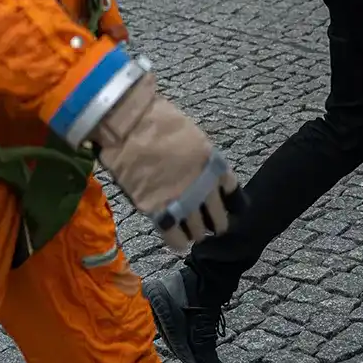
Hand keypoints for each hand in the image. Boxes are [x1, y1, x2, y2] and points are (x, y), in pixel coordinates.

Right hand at [90, 72, 240, 253]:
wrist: (130, 124)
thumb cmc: (156, 120)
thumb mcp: (191, 136)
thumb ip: (200, 159)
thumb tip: (198, 172)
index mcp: (214, 165)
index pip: (233, 193)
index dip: (229, 202)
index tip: (224, 206)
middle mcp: (204, 187)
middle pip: (219, 219)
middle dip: (214, 223)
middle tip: (206, 222)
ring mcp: (183, 202)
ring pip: (199, 232)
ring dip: (195, 232)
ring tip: (188, 230)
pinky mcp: (160, 213)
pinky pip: (176, 239)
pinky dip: (178, 242)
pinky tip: (176, 238)